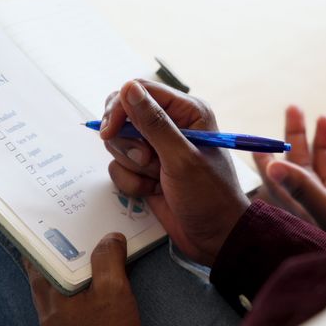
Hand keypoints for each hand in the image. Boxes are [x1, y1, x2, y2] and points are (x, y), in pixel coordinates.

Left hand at [27, 233, 140, 325]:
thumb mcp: (113, 293)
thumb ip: (109, 261)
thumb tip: (110, 237)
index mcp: (47, 288)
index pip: (34, 249)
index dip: (43, 229)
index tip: (52, 211)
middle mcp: (45, 303)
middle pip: (48, 264)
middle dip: (63, 244)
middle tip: (81, 225)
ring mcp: (55, 321)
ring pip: (61, 282)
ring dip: (76, 265)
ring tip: (97, 249)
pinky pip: (72, 299)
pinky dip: (84, 285)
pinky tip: (100, 284)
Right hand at [100, 79, 248, 265]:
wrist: (216, 237)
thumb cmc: (210, 196)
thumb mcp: (181, 158)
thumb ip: (153, 123)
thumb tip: (128, 88)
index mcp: (186, 111)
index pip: (139, 90)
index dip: (119, 108)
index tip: (109, 131)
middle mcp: (170, 125)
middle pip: (123, 115)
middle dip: (126, 142)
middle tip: (144, 160)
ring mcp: (156, 148)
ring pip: (119, 144)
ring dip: (133, 166)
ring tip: (157, 178)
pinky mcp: (146, 170)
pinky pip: (120, 167)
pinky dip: (132, 182)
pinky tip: (153, 191)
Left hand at [253, 106, 325, 241]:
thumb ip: (302, 187)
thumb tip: (271, 165)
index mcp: (309, 205)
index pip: (281, 178)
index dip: (267, 158)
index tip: (254, 139)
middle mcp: (324, 205)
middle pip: (304, 166)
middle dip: (297, 137)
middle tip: (292, 107)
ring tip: (323, 117)